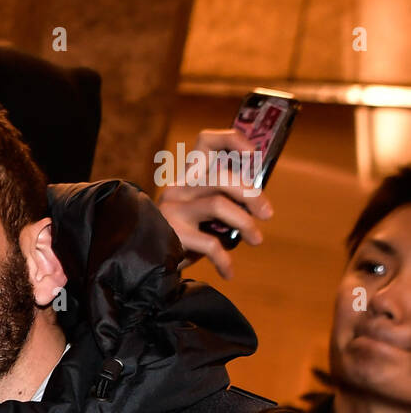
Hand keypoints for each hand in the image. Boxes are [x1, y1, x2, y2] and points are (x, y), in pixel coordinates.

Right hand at [157, 128, 272, 278]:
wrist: (147, 263)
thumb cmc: (183, 234)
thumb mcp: (203, 212)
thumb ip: (223, 199)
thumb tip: (259, 201)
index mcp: (189, 176)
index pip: (207, 141)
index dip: (233, 140)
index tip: (254, 155)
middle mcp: (178, 187)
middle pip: (220, 176)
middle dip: (251, 194)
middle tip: (266, 213)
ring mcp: (173, 209)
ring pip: (218, 205)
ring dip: (245, 223)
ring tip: (256, 239)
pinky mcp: (172, 233)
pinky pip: (209, 244)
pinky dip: (224, 260)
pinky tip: (229, 272)